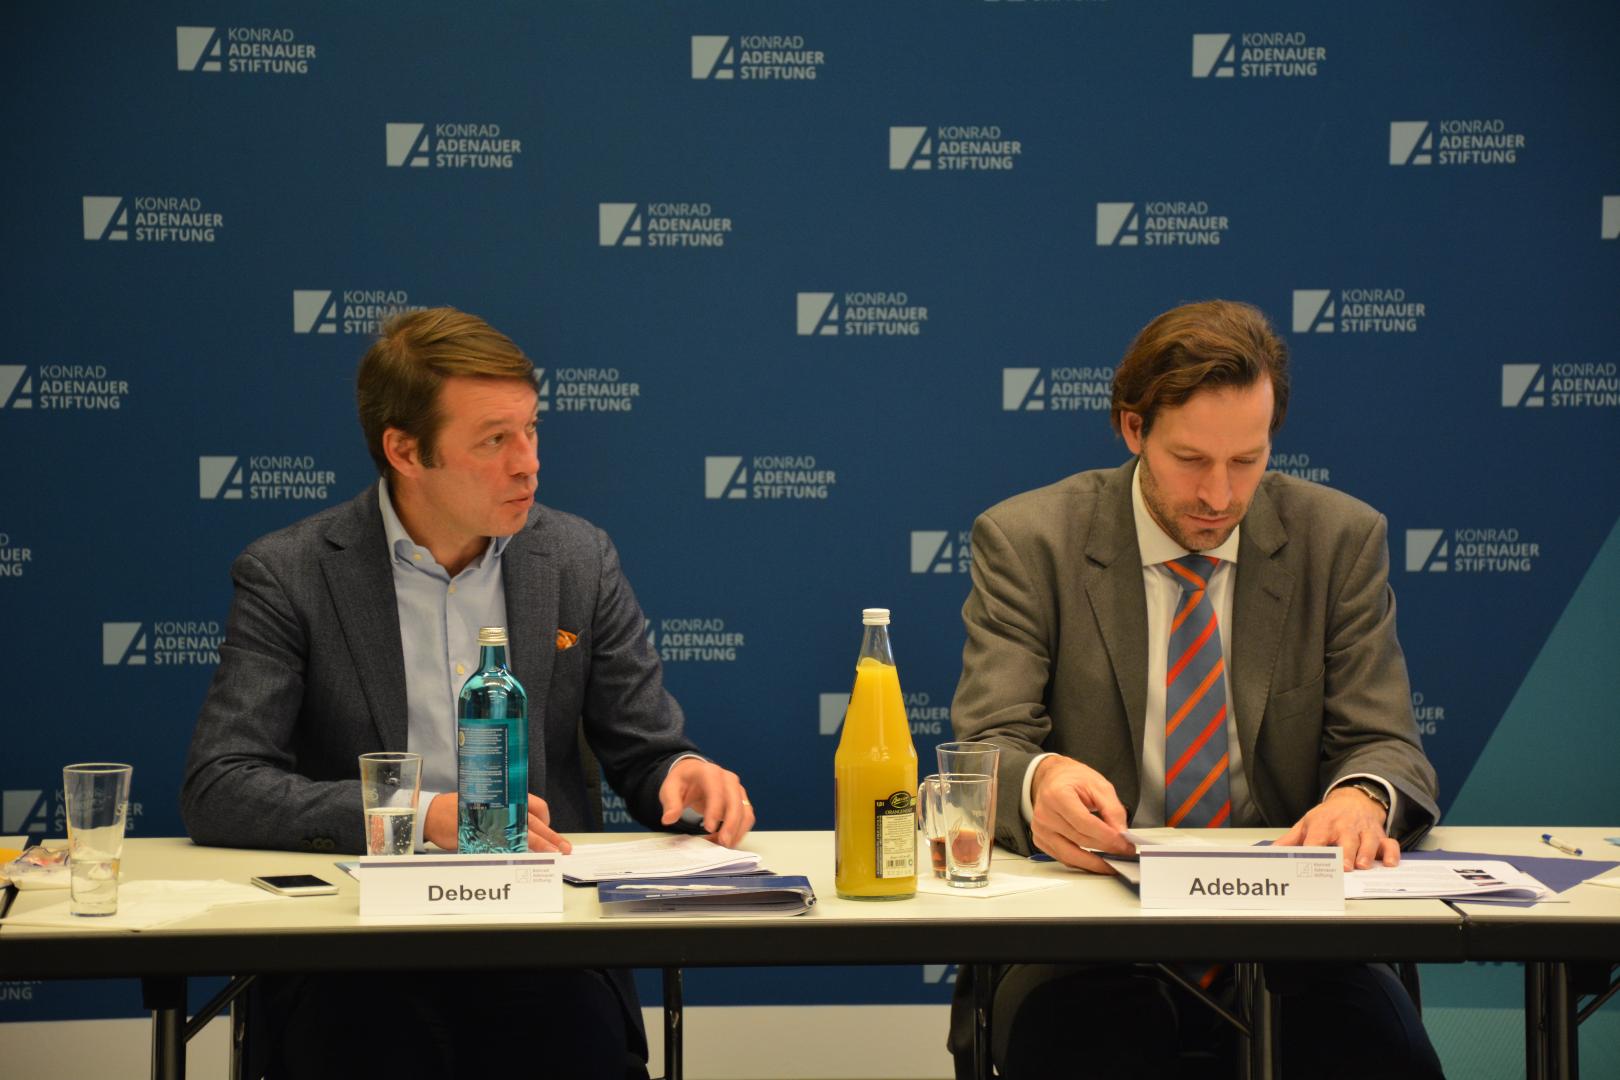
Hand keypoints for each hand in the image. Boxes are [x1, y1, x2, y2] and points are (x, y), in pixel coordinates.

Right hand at [419, 792, 571, 852]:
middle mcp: (504, 808)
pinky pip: (505, 846)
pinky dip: (516, 852)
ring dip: (539, 846)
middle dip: (551, 837)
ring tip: (552, 856)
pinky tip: (524, 860)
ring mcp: (495, 823)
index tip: (551, 829)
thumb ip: (506, 812)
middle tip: (564, 849)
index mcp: (507, 797)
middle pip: (534, 824)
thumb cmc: (462, 808)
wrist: (435, 814)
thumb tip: (526, 827)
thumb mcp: (488, 803)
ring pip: (523, 835)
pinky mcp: (485, 836)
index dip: (547, 820)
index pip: (536, 806)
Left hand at [658, 758, 754, 847]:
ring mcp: (737, 789)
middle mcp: (728, 779)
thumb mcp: (670, 789)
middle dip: (731, 824)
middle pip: (736, 802)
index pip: (716, 790)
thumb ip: (670, 804)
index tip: (708, 828)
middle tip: (722, 843)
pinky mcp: (741, 800)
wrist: (693, 775)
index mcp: (709, 772)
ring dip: (736, 831)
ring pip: (745, 811)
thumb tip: (668, 819)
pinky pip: (746, 817)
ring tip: (721, 845)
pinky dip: (739, 831)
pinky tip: (725, 840)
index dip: (715, 810)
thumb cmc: (682, 781)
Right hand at [1029, 755, 1132, 872]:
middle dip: (1106, 849)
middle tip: (1124, 852)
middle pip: (1079, 840)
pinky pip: (1062, 858)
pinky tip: (1095, 861)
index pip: (1084, 823)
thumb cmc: (1073, 779)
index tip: (1124, 844)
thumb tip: (1121, 834)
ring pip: (1070, 855)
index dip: (1107, 837)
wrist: (1053, 778)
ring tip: (1112, 863)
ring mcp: (1040, 829)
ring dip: (1094, 863)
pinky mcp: (1040, 840)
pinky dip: (1081, 862)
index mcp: (1057, 795)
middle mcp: (1044, 814)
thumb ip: (1113, 809)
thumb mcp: (1099, 785)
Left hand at [1276, 786, 1397, 869]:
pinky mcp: (1380, 836)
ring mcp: (1364, 832)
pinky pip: (1390, 844)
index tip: (1312, 862)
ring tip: (1362, 865)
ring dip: (1366, 854)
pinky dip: (1392, 853)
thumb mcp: (1307, 824)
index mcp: (1323, 825)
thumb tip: (1271, 853)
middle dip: (1345, 853)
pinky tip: (1390, 863)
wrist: (1353, 800)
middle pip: (1346, 841)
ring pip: (1368, 842)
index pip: (1317, 838)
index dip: (1315, 849)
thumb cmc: (1327, 817)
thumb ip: (1290, 841)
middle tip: (1344, 866)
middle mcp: (1345, 828)